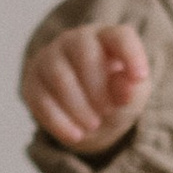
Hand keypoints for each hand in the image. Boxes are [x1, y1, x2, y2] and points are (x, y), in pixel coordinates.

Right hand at [23, 24, 152, 152]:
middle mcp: (75, 40)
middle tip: (107, 111)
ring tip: (93, 125)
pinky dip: (60, 122)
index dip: (131, 54)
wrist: (85, 110)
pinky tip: (76, 136)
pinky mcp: (32, 82)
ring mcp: (49, 58)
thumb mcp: (131, 93)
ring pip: (60, 77)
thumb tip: (127, 87)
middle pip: (85, 54)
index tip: (140, 78)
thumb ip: (132, 89)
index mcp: (106, 37)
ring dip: (79, 107)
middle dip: (98, 88)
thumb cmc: (113, 93)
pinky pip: (42, 99)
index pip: (120, 36)